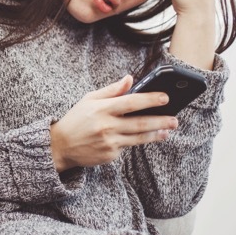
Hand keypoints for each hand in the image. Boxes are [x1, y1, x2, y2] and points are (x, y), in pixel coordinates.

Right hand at [49, 76, 178, 171]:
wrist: (60, 146)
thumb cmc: (77, 119)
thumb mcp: (89, 99)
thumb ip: (111, 90)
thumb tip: (130, 79)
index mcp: (102, 109)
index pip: (131, 102)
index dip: (150, 99)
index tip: (165, 97)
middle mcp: (106, 126)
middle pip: (140, 123)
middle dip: (160, 120)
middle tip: (175, 119)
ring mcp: (109, 142)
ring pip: (139, 138)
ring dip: (156, 134)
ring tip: (168, 130)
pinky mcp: (110, 155)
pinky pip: (127, 147)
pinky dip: (137, 141)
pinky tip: (148, 137)